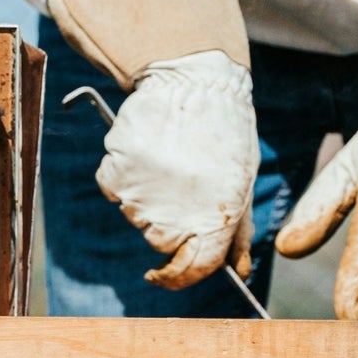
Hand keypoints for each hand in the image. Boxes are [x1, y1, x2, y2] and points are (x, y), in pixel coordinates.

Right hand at [96, 50, 259, 287]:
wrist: (195, 80)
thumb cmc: (225, 133)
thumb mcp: (243, 182)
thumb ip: (239, 231)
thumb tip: (240, 271)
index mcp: (215, 220)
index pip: (190, 271)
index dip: (177, 278)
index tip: (164, 275)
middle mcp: (176, 214)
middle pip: (161, 242)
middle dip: (171, 221)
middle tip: (184, 182)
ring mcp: (143, 194)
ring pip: (135, 214)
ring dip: (148, 195)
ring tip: (170, 159)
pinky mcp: (116, 171)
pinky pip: (114, 188)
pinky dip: (125, 175)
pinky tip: (147, 151)